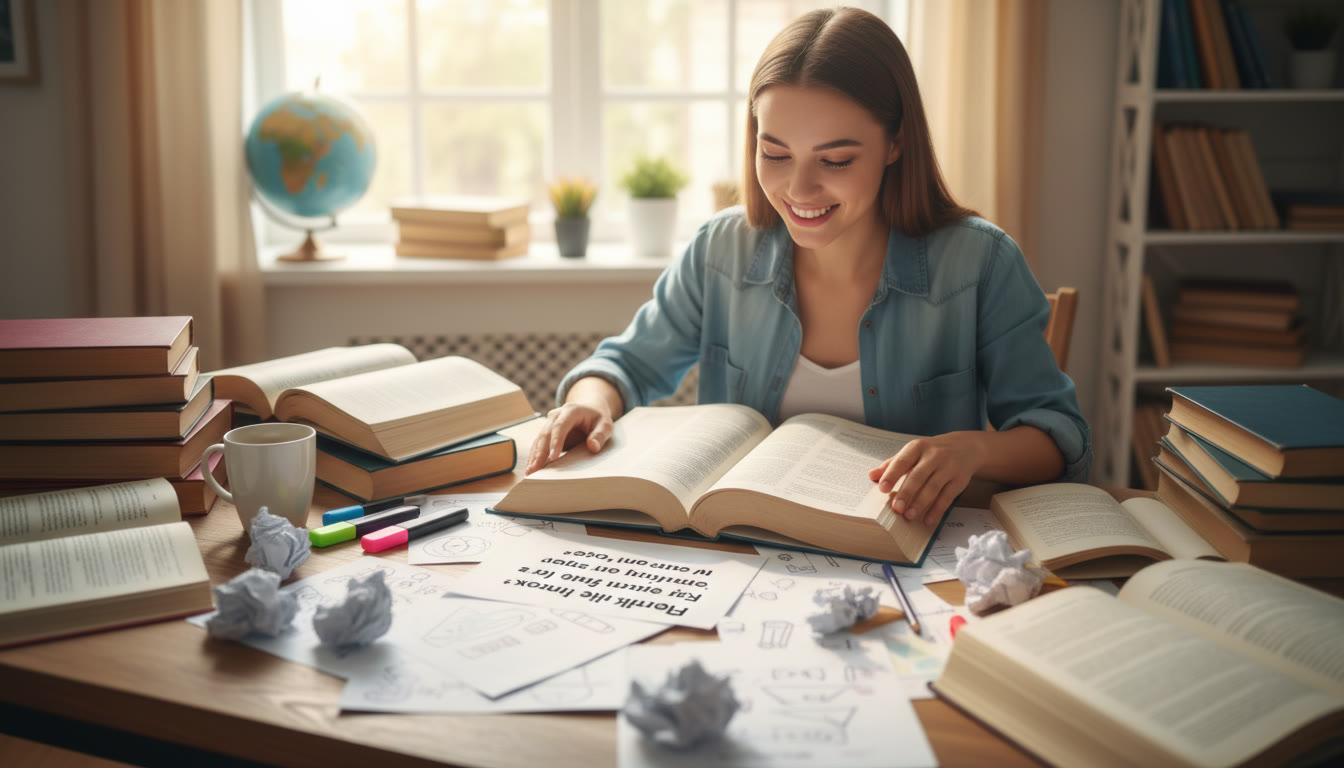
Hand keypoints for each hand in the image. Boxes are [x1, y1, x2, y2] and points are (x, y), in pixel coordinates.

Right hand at [525, 402, 614, 473]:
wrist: (590, 409)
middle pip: (545, 434)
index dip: (555, 442)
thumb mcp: (605, 425)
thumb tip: (593, 447)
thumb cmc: (598, 419)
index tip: (553, 458)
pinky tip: (532, 468)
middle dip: (540, 453)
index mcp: (571, 411)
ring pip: (539, 440)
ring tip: (530, 472)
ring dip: (534, 456)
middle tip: (535, 469)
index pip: (560, 426)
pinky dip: (535, 456)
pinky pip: (539, 444)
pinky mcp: (547, 432)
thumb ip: (600, 435)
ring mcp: (549, 423)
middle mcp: (556, 415)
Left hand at [867, 432, 986, 525]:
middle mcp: (934, 456)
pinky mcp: (959, 480)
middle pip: (918, 476)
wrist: (965, 447)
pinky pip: (947, 497)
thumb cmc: (932, 452)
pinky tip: (927, 520)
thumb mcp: (912, 452)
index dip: (892, 475)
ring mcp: (948, 468)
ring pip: (933, 488)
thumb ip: (892, 464)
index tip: (882, 488)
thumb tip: (871, 476)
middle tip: (897, 508)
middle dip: (907, 493)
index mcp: (918, 447)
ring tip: (909, 516)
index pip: (902, 461)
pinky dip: (937, 510)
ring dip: (920, 504)